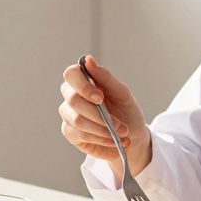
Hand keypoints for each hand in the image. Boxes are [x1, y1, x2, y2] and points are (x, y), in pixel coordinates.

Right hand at [59, 55, 151, 176]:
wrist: (132, 137)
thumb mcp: (122, 93)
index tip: (100, 97)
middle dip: (99, 114)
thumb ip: (105, 77)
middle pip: (73, 100)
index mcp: (84, 81)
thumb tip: (87, 59)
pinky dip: (101, 139)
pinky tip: (112, 141)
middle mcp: (72, 96)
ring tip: (121, 134)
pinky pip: (80, 135)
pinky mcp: (70, 132)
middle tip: (120, 125)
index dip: (83, 86)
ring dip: (103, 129)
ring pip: (77, 120)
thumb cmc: (126, 111)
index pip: (71, 74)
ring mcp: (68, 114)